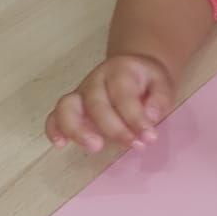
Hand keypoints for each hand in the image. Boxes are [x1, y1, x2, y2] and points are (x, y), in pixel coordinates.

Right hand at [45, 53, 174, 152]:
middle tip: (133, 145)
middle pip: (96, 104)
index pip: (123, 94)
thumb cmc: (145, 80)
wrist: (130, 69)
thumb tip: (151, 115)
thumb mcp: (161, 82)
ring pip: (68, 107)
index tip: (150, 137)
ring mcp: (80, 94)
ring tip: (95, 146)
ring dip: (78, 129)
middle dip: (114, 128)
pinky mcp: (71, 107)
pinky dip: (54, 129)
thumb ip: (160, 97)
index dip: (136, 118)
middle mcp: (95, 81)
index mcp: (118, 71)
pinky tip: (60, 144)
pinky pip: (55, 115)